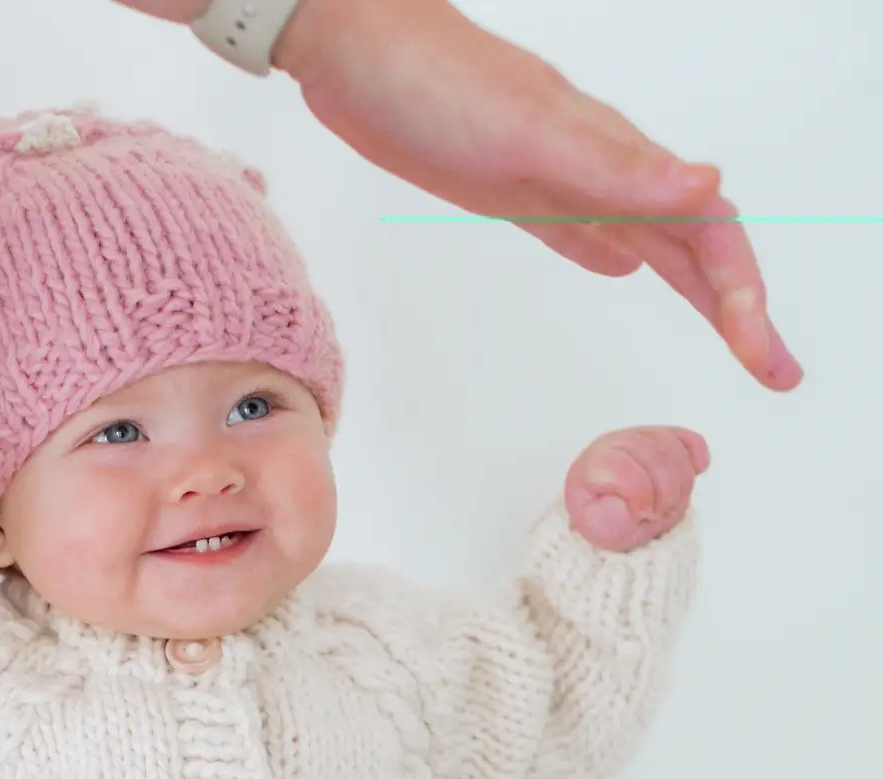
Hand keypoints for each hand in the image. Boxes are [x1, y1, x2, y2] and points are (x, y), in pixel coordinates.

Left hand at [174, 0, 801, 389]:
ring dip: (694, 290)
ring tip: (729, 334)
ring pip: (650, 240)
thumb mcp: (529, 132)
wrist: (359, 51)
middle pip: (693, 247)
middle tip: (775, 373)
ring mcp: (559, 179)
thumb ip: (615, 165)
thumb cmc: (436, 87)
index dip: (744, 299)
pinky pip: (582, 228)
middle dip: (739, 311)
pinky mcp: (514, 188)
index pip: (708, 235)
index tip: (765, 361)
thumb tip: (707, 186)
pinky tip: (620, 271)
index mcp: (617, 160)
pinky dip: (612, 253)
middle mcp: (602, 170)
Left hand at [563, 425, 705, 551]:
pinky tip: (697, 470)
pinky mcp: (664, 438)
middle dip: (665, 493)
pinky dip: (697, 456)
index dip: (641, 494)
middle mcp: (615, 443)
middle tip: (658, 514)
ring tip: (669, 505)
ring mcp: (641, 437)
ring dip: (682, 484)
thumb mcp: (596, 527)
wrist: (608, 511)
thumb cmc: (603, 517)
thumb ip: (607, 518)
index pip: (624, 469)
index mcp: (593, 465)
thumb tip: (627, 505)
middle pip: (656, 457)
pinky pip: (689, 439)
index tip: (642, 514)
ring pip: (675, 450)